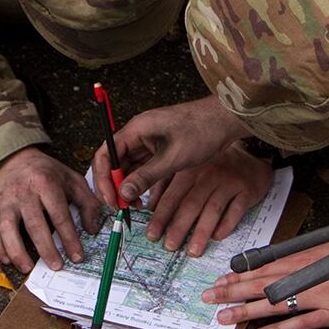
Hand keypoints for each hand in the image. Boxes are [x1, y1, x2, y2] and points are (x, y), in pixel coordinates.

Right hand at [0, 146, 102, 272]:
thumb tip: (92, 228)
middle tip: (57, 266)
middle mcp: (23, 192)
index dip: (70, 238)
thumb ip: (87, 202)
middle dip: (46, 248)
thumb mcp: (71, 179)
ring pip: (7, 229)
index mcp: (45, 183)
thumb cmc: (45, 173)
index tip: (77, 256)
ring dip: (17, 251)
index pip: (59, 215)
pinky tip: (8, 260)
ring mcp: (4, 201)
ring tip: (28, 268)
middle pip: (34, 224)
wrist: (12, 158)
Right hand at [91, 98, 249, 207]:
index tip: (110, 198)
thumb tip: (123, 193)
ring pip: (128, 167)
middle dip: (114, 186)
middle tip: (120, 207)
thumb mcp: (172, 158)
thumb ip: (146, 177)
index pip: (106, 154)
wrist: (225, 120)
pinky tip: (144, 198)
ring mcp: (148, 141)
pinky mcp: (159, 149)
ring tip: (134, 206)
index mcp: (136, 129)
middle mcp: (138, 134)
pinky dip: (141, 183)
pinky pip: (142, 168)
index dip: (103, 178)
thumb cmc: (202, 131)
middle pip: (114, 162)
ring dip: (127, 187)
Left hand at [142, 143, 271, 256]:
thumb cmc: (214, 165)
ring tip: (193, 251)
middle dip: (179, 227)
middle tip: (169, 246)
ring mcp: (230, 182)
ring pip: (213, 210)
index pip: (173, 195)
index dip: (161, 216)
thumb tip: (151, 207)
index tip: (152, 234)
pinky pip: (236, 210)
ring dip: (201, 232)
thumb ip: (167, 184)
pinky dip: (226, 225)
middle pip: (191, 204)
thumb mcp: (189, 168)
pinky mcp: (247, 190)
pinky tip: (217, 237)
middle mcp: (210, 174)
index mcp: (191, 169)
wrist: (251, 155)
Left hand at [201, 235, 328, 328]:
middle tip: (208, 299)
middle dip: (231, 292)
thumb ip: (309, 256)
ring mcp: (317, 295)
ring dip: (245, 312)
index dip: (239, 276)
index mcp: (305, 258)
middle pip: (260, 284)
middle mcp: (305, 275)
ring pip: (273, 304)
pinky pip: (299, 324)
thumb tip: (291, 260)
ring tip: (224, 319)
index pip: (263, 268)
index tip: (220, 281)